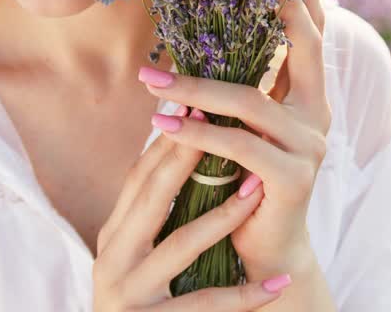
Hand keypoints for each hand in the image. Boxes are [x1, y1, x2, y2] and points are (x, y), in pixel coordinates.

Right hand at [92, 103, 293, 309]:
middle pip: (152, 197)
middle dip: (188, 155)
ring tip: (257, 187)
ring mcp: (131, 297)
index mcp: (114, 236)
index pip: (141, 177)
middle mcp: (113, 261)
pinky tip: (276, 284)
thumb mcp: (139, 249)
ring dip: (220, 215)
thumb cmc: (144, 298)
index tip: (201, 100)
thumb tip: (187, 138)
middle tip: (227, 122)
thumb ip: (157, 207)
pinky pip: (205, 308)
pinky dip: (243, 298)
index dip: (171, 137)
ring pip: (178, 246)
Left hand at [139, 0, 329, 277]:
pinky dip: (197, 134)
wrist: (264, 252)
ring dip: (194, 86)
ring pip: (250, 100)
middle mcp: (317, 114)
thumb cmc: (245, 182)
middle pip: (304, 46)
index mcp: (308, 96)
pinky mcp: (292, 178)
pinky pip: (239, 147)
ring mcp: (309, 146)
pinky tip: (162, 124)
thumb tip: (207, 31)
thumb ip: (243, 84)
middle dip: (284, 4)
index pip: (312, 31)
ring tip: (149, 78)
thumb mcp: (243, 126)